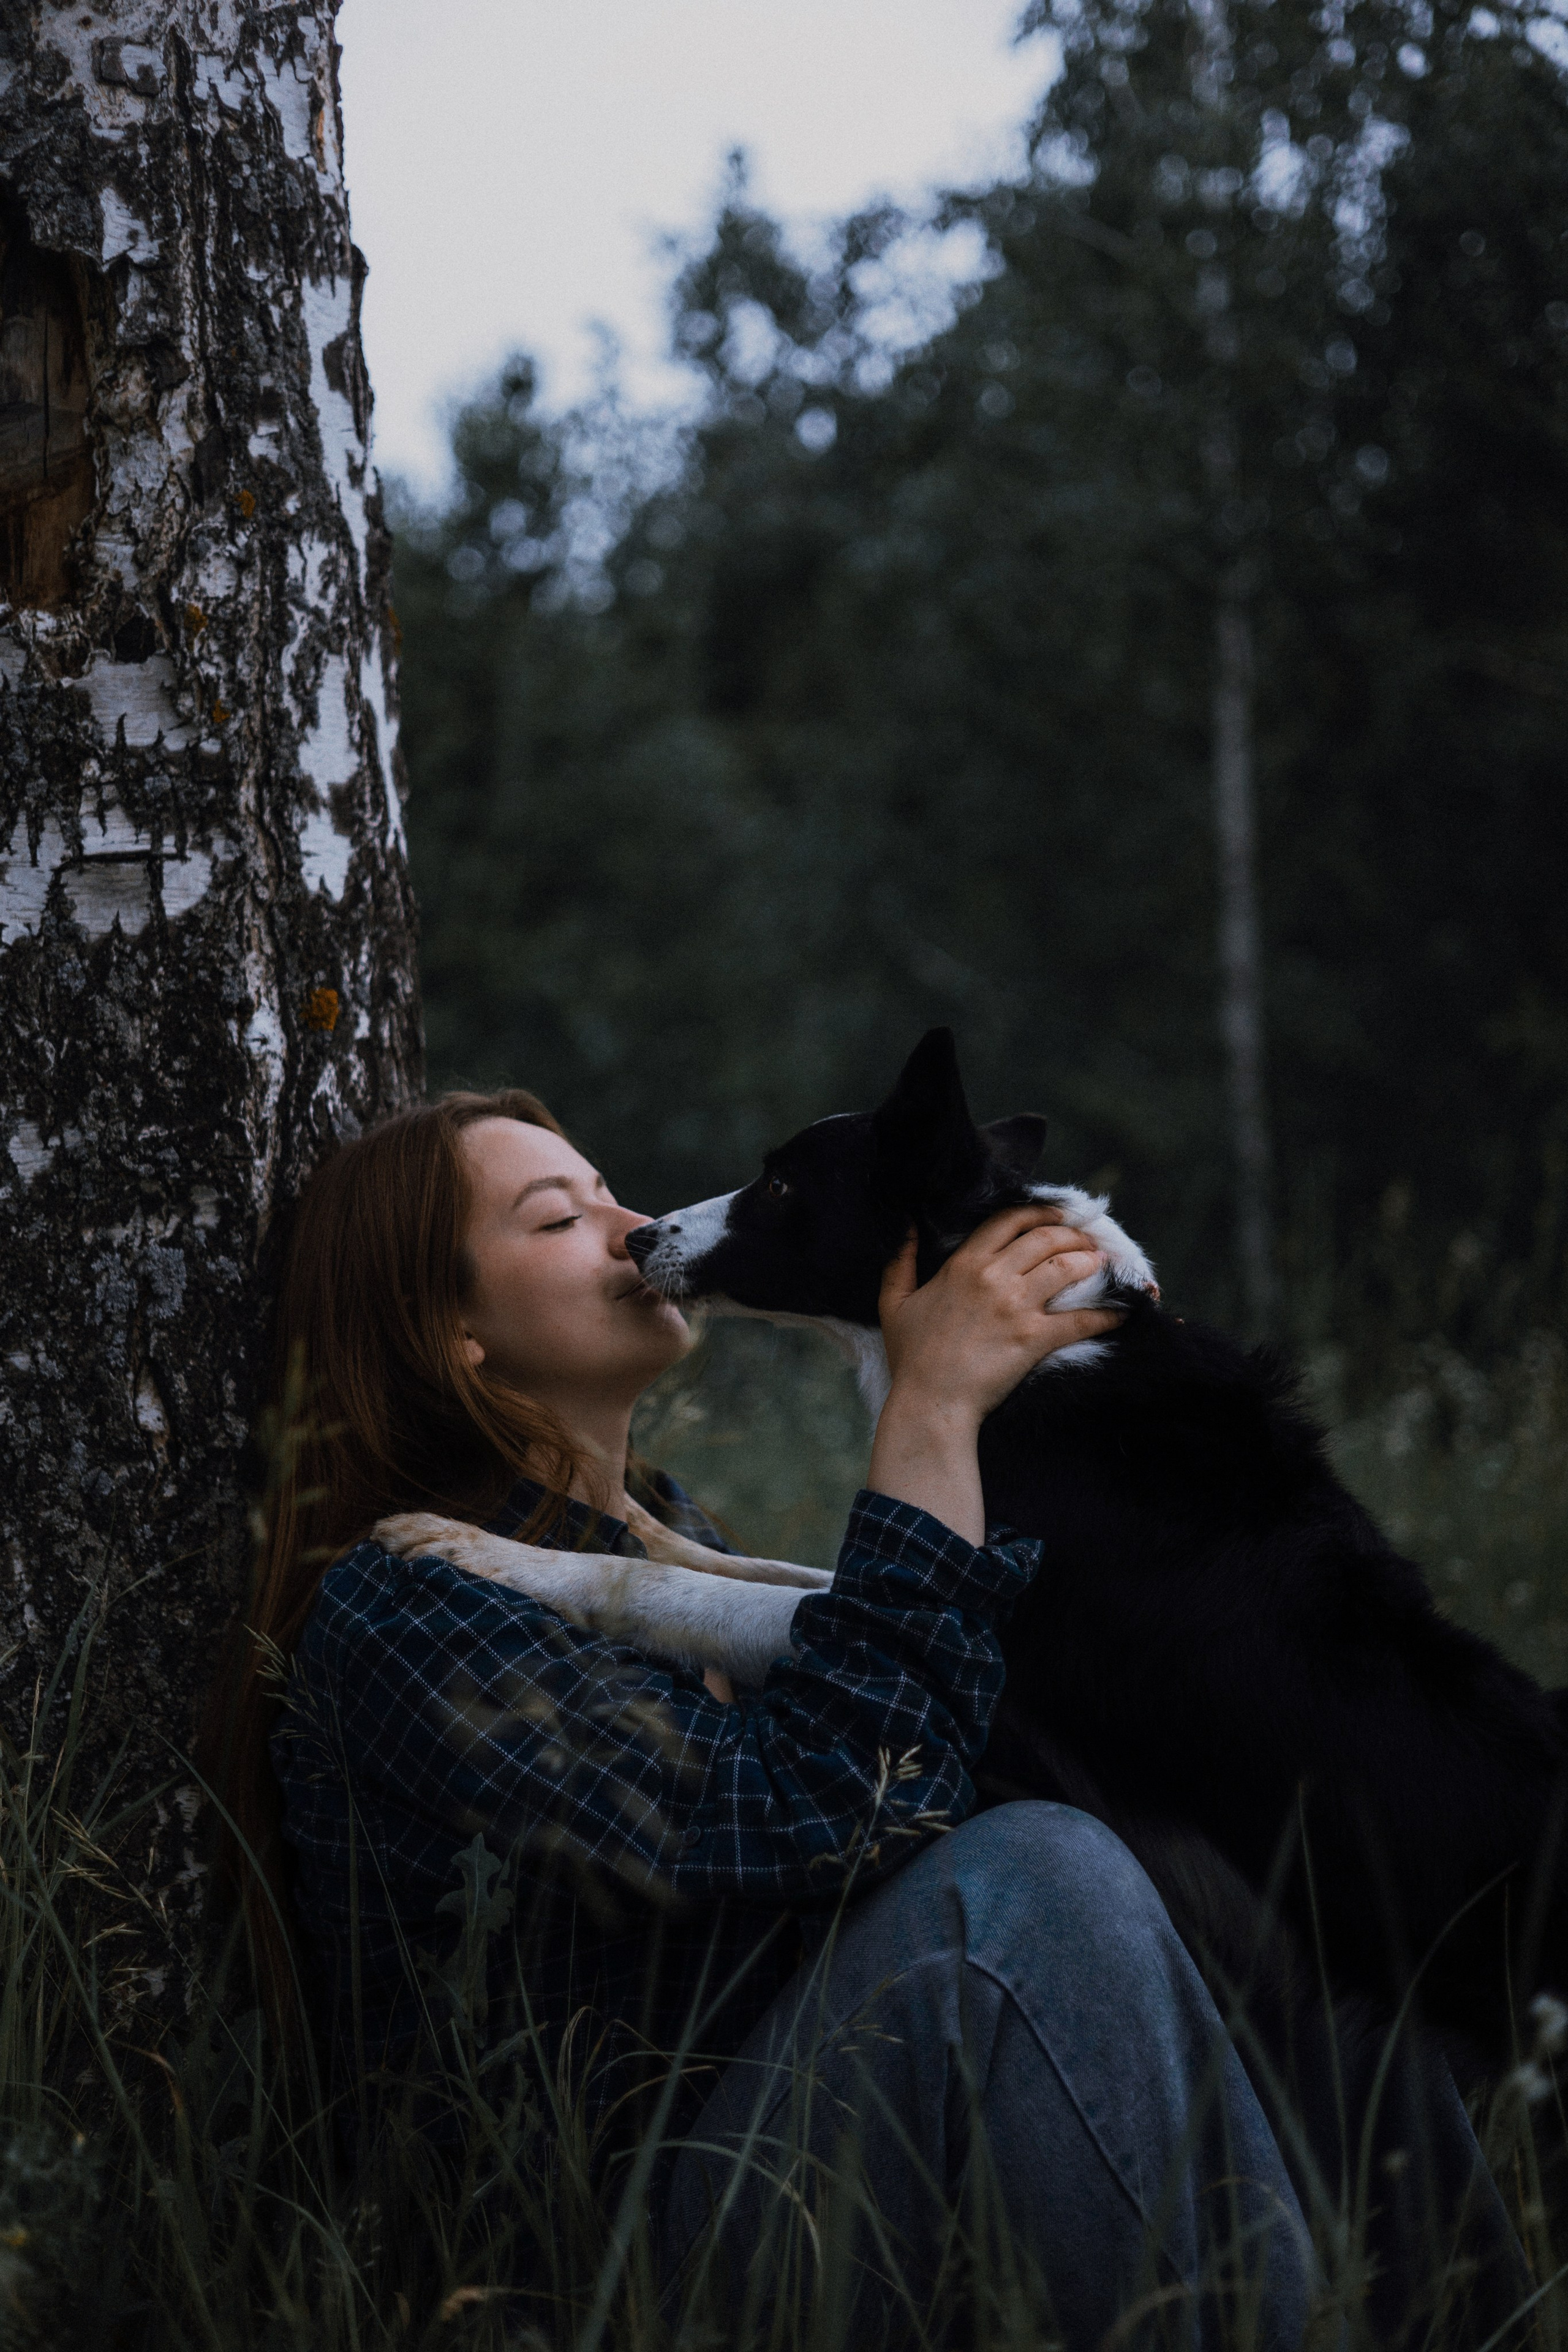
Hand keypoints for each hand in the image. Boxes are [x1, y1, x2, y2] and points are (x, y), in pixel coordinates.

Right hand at [866, 1210, 1122, 1545]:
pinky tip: (1122, 1311)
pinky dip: (1106, 1313)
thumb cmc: (912, 1357)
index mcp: (964, 1264)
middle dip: (1073, 1234)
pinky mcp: (1035, 1338)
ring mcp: (1016, 1306)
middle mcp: (993, 1277)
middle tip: (1089, 1240)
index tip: (1058, 1214)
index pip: (1009, 1221)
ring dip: (1091, 1262)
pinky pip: (1080, 1319)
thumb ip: (900, 1260)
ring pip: (1066, 1267)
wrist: (931, 1402)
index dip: (1039, 1212)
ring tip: (1105, 1264)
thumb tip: (907, 1225)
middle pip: (1045, 1238)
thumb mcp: (894, 1302)